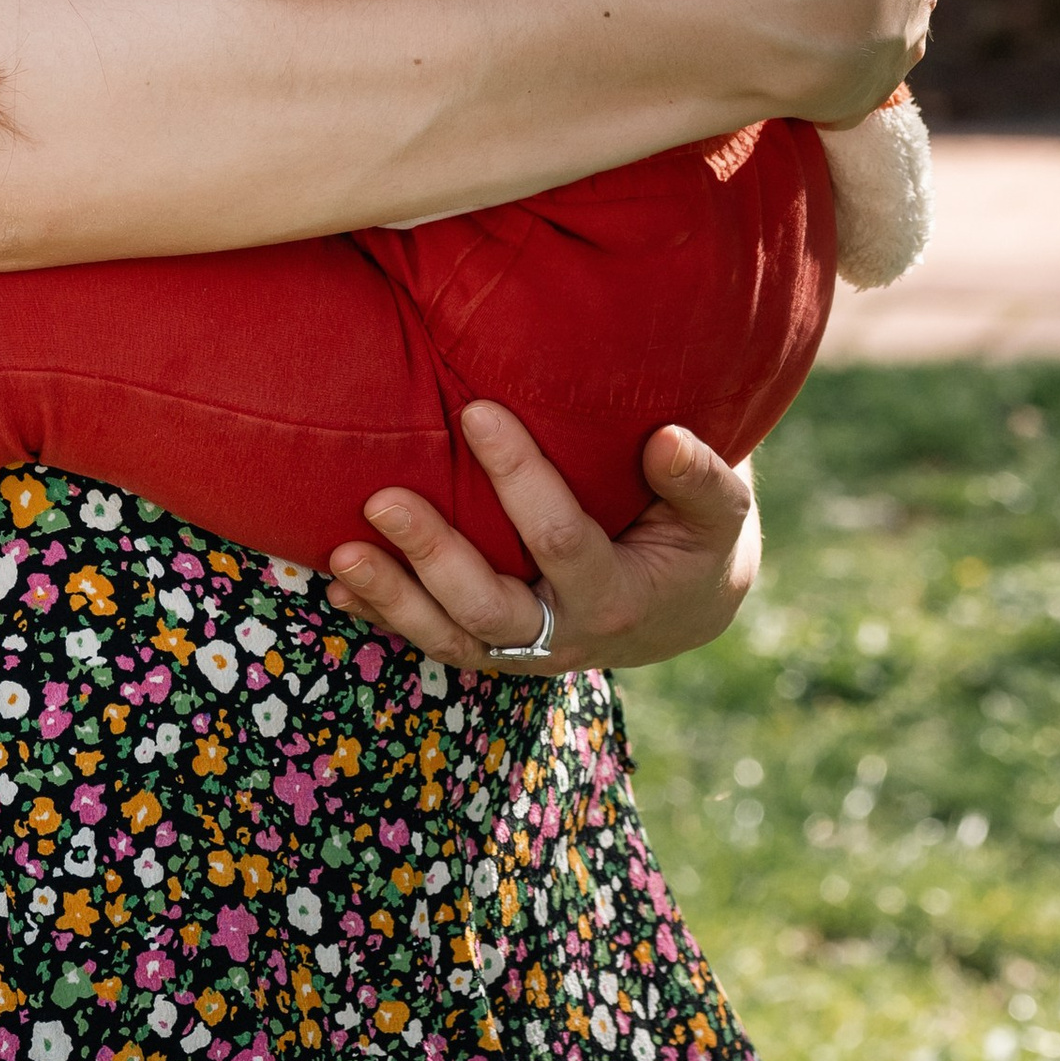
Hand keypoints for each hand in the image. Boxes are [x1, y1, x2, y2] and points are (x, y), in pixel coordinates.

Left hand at [326, 402, 762, 674]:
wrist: (685, 604)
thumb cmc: (697, 537)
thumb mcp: (721, 511)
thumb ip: (701, 478)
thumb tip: (666, 440)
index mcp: (619, 596)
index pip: (561, 539)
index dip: (518, 478)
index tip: (475, 410)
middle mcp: (566, 635)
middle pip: (488, 605)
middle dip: (433, 554)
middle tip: (382, 498)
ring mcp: (525, 650)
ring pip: (450, 637)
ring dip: (392, 598)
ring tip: (340, 554)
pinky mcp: (496, 649)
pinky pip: (435, 641)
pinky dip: (385, 618)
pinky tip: (338, 590)